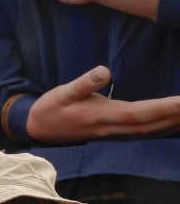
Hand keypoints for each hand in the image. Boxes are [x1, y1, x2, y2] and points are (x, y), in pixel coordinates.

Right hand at [23, 65, 179, 143]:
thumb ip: (83, 83)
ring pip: (152, 130)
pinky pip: (146, 132)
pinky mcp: (115, 132)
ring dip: (174, 123)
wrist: (37, 128)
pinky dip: (163, 127)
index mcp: (103, 116)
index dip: (165, 108)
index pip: (141, 113)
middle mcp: (113, 128)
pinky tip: (174, 123)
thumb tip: (104, 71)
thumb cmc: (50, 109)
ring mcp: (115, 133)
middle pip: (153, 124)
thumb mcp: (61, 92)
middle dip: (177, 115)